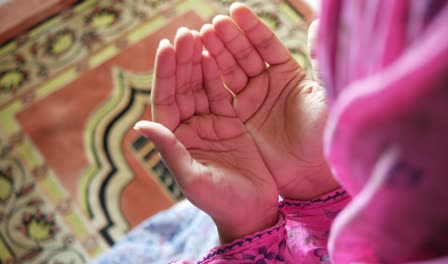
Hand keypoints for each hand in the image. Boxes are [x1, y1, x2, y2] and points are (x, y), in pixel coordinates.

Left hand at [134, 28, 278, 242]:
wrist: (253, 212)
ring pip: (200, 87)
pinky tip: (214, 55)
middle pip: (181, 88)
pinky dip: (217, 76)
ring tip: (197, 35)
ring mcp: (210, 124)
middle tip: (184, 33)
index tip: (166, 47)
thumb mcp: (192, 179)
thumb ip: (169, 150)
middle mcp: (189, 129)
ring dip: (197, 62)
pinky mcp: (231, 124)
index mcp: (175, 141)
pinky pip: (221, 94)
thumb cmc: (221, 202)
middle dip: (181, 61)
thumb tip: (140, 125)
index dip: (164, 74)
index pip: (165, 100)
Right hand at [200, 3, 339, 199]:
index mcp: (289, 74)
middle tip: (212, 24)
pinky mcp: (239, 121)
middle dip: (229, 38)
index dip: (252, 28)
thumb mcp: (327, 95)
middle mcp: (268, 85)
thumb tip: (318, 22)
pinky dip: (210, 80)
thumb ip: (319, 60)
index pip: (267, 45)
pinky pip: (221, 96)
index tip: (236, 10)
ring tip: (200, 37)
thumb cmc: (327, 135)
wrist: (314, 175)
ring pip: (230, 72)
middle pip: (244, 55)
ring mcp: (251, 102)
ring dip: (216, 54)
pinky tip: (199, 63)